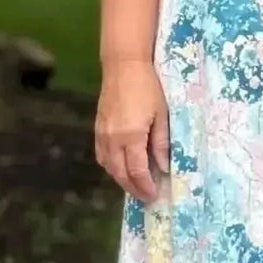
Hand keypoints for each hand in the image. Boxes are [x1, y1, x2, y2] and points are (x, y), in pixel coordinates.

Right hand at [95, 59, 169, 202]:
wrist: (123, 65)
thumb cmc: (148, 87)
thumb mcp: (162, 114)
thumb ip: (161, 143)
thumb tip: (164, 167)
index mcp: (131, 136)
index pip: (137, 171)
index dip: (145, 186)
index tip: (154, 196)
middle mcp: (113, 139)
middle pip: (120, 173)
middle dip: (133, 188)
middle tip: (145, 197)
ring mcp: (102, 133)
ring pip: (108, 166)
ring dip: (121, 179)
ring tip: (135, 185)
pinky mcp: (98, 127)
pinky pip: (101, 155)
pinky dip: (111, 166)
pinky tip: (120, 167)